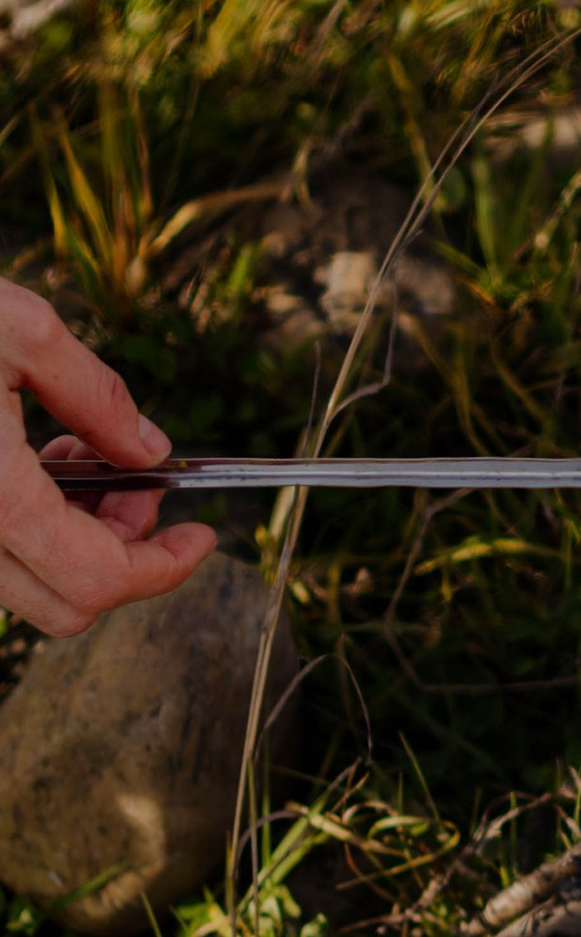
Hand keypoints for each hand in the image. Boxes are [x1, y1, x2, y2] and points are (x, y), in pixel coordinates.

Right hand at [0, 283, 212, 638]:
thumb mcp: (21, 330)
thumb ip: (95, 397)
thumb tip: (147, 448)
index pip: (99, 581)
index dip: (166, 567)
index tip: (202, 533)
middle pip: (67, 606)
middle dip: (125, 554)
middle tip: (140, 484)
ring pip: (27, 588)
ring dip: (78, 539)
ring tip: (79, 453)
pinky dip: (34, 528)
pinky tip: (35, 460)